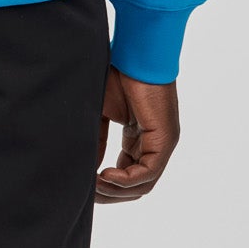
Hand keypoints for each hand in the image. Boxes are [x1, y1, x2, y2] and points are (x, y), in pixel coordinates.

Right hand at [94, 68, 178, 203]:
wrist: (134, 53)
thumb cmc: (117, 75)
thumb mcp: (99, 114)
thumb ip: (96, 142)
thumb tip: (86, 169)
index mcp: (139, 139)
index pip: (125, 175)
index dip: (104, 186)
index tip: (83, 187)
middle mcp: (153, 144)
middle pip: (134, 186)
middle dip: (108, 194)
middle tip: (85, 193)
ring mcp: (162, 143)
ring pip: (142, 185)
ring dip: (115, 190)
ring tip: (92, 185)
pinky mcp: (165, 139)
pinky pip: (147, 173)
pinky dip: (125, 180)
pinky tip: (104, 174)